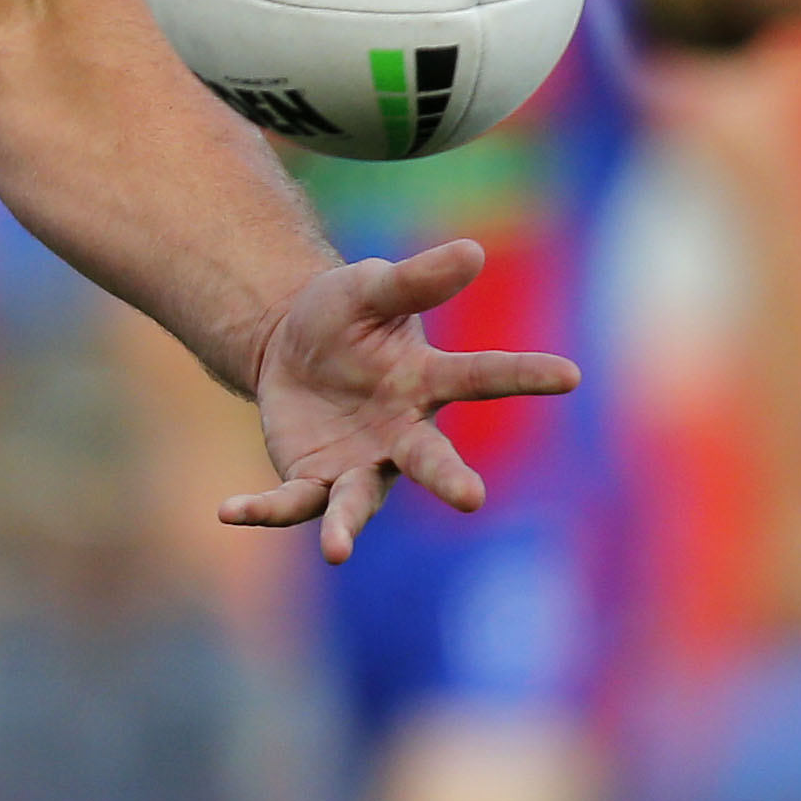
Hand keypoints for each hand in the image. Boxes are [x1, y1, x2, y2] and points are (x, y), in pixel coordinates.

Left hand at [220, 239, 578, 563]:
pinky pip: (290, 501)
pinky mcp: (311, 479)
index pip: (484, 375)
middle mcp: (402, 434)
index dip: (525, 374)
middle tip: (472, 498)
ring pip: (357, 502)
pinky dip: (263, 509)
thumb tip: (474, 250)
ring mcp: (358, 464)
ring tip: (338, 550)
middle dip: (449, 479)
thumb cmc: (345, 316)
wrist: (289, 347)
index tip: (571, 373)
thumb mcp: (371, 286)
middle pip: (429, 461)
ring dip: (347, 526)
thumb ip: (418, 278)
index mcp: (427, 381)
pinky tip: (229, 510)